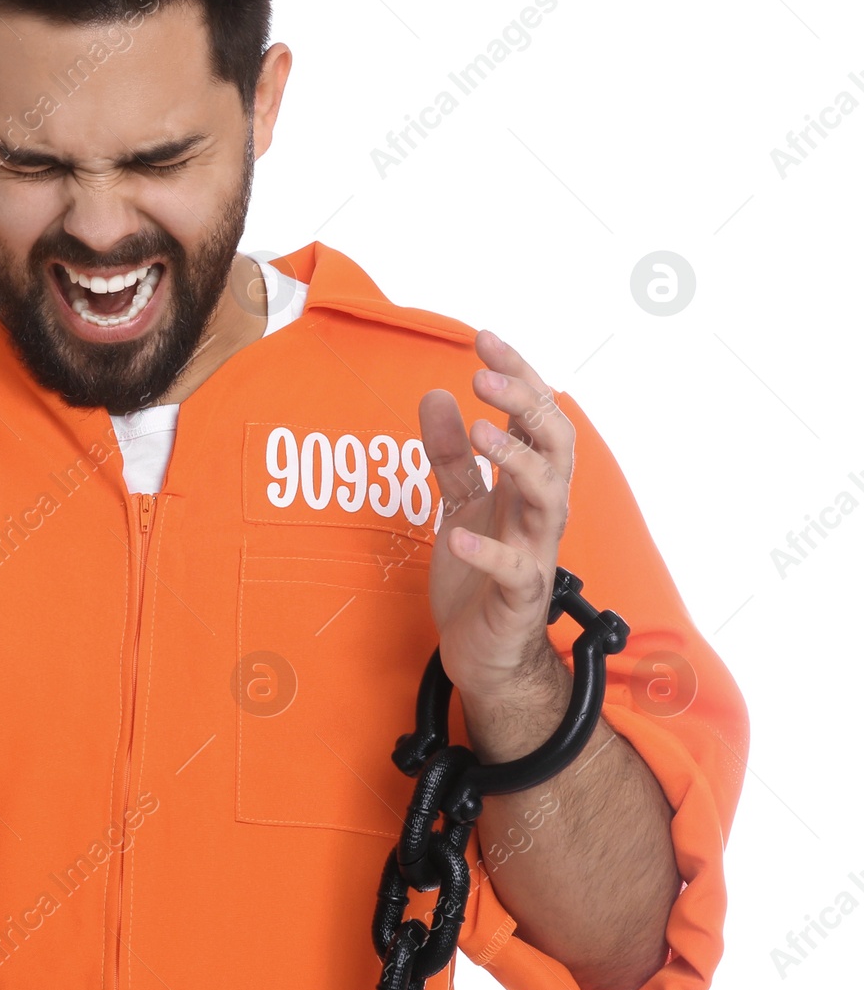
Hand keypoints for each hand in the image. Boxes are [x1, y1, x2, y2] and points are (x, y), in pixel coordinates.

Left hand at [417, 329, 573, 709]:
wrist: (484, 650)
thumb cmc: (477, 574)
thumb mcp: (457, 502)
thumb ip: (449, 454)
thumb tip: (436, 395)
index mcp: (526, 483)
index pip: (533, 416)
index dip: (515, 376)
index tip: (483, 339)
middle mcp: (540, 510)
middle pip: (553, 443)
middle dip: (524, 404)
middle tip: (483, 376)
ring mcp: (536, 550)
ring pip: (548, 495)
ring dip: (515, 460)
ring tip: (479, 431)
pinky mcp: (520, 596)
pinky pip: (515, 571)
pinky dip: (488, 553)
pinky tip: (459, 540)